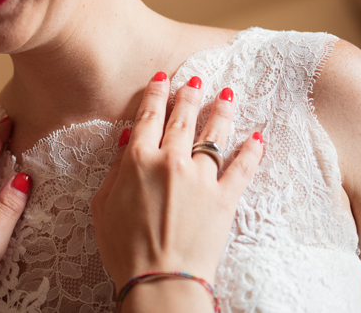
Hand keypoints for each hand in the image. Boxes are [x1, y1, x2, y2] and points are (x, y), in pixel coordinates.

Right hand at [91, 73, 263, 292]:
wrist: (159, 280)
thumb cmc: (124, 248)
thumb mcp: (103, 206)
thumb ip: (115, 170)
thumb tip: (128, 142)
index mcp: (137, 161)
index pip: (149, 117)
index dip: (156, 94)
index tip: (163, 78)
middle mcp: (170, 162)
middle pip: (182, 119)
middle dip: (189, 95)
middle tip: (196, 78)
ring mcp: (201, 179)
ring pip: (213, 135)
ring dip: (220, 112)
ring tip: (226, 95)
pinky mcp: (225, 199)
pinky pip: (242, 168)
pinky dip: (251, 151)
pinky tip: (257, 136)